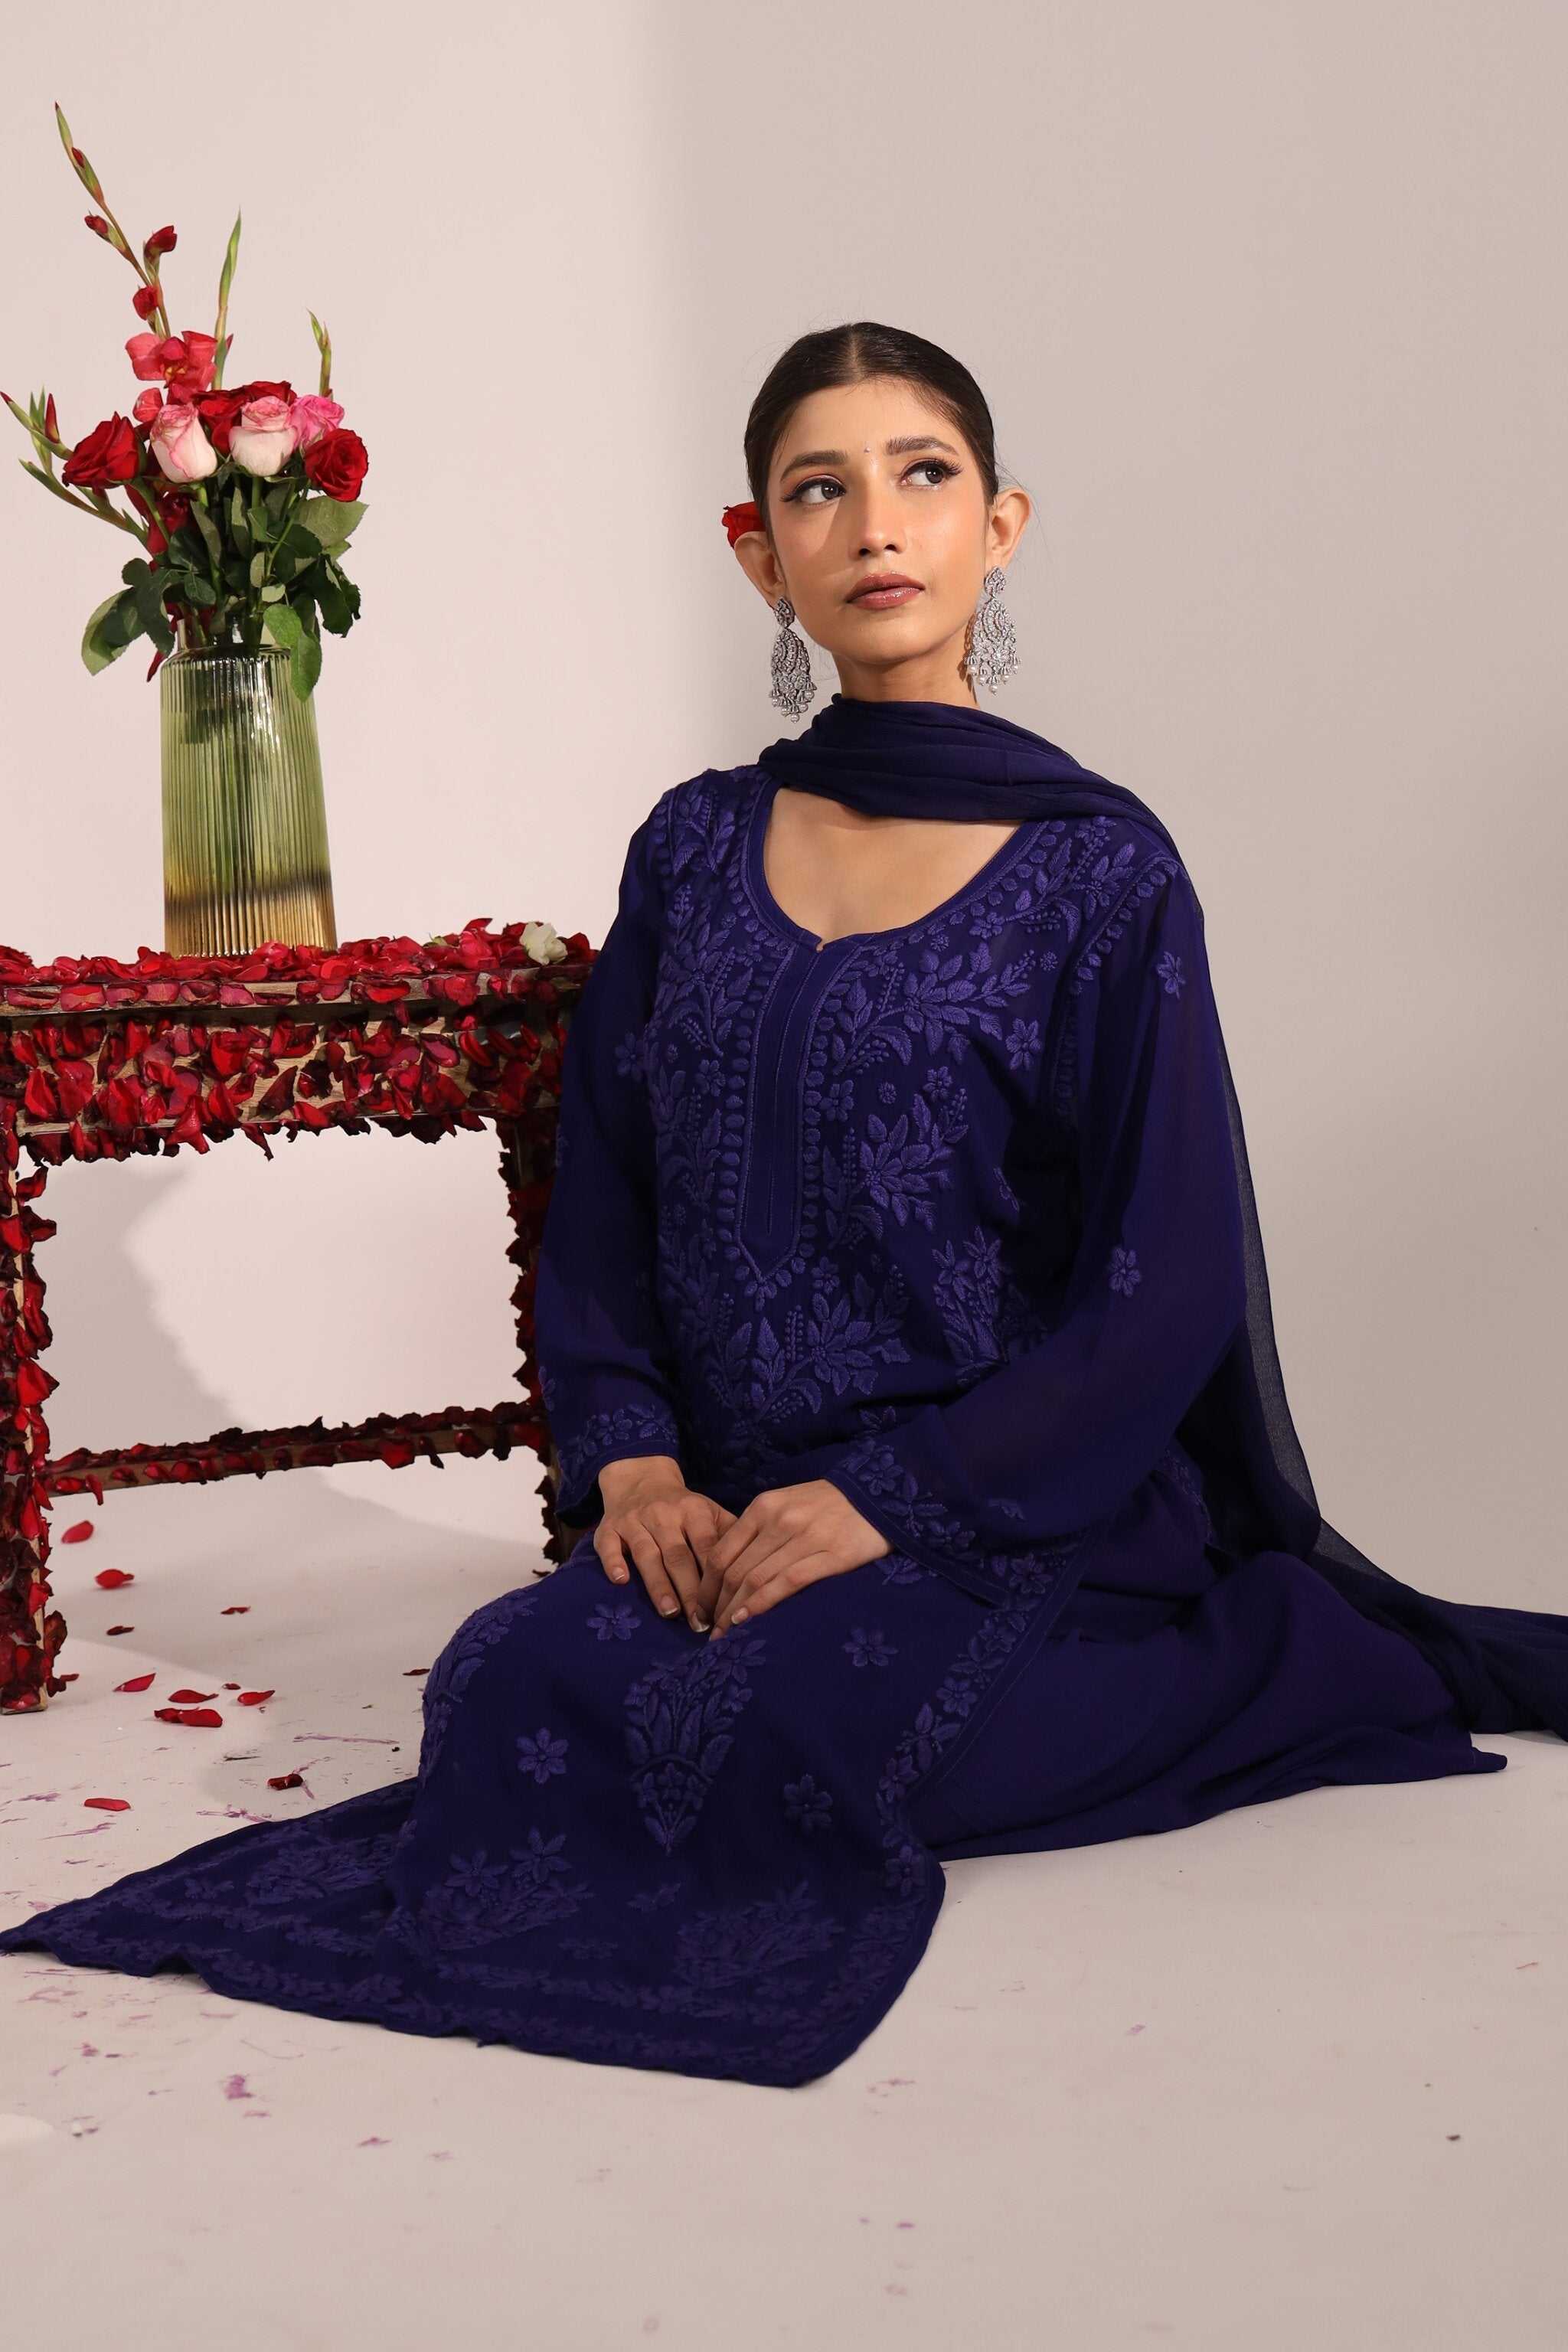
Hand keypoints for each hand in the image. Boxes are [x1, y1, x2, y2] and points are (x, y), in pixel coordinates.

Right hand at [594, 1456, 736, 1631]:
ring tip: (670, 1612)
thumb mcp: (709, 1511)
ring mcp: (634, 1520)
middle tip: (700, 1622)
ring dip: (658, 1584)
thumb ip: (729, 1535)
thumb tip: (753, 1569)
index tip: (724, 1608)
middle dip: (690, 1590)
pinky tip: (621, 1581)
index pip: (708, 1547)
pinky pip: (609, 1546)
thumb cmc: (682, 1506)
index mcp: (694, 1511)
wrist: (639, 1479)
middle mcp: (664, 1514)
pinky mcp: (608, 1527)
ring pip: (647, 1554)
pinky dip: (613, 1562)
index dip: (716, 1578)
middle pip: (678, 1555)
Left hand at [696, 1478, 889, 1637]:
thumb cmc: (826, 1505)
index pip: (721, 1552)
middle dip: (716, 1606)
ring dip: (733, 1612)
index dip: (705, 1587)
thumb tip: (726, 1570)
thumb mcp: (785, 1505)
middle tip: (708, 1631)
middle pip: (734, 1571)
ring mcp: (804, 1537)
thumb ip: (757, 1530)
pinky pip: (787, 1583)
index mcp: (763, 1507)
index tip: (700, 1610)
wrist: (877, 1494)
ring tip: (724, 1636)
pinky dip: (762, 1604)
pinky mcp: (831, 1555)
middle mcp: (779, 1521)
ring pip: (755, 1580)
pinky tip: (748, 1620)